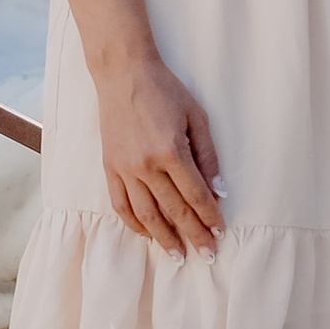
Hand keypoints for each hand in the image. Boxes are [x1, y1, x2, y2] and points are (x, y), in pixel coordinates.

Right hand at [93, 53, 223, 256]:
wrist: (123, 73)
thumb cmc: (165, 91)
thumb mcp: (196, 116)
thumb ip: (208, 156)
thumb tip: (219, 190)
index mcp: (171, 150)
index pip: (195, 194)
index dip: (209, 216)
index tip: (220, 231)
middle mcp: (145, 165)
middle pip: (174, 210)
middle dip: (193, 235)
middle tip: (207, 254)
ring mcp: (125, 168)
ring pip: (146, 214)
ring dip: (164, 238)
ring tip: (178, 256)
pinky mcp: (110, 167)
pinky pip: (121, 205)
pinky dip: (134, 224)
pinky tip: (147, 234)